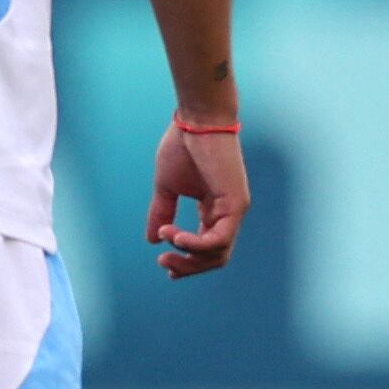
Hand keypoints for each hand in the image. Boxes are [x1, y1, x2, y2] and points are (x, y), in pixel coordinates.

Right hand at [147, 118, 246, 277]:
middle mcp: (227, 214)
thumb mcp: (166, 187)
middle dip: (187, 266)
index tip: (164, 263)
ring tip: (167, 237)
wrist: (197, 121)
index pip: (206, 248)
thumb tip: (152, 240)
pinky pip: (219, 239)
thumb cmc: (183, 147)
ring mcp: (234, 211)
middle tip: (164, 262)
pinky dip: (195, 244)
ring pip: (218, 254)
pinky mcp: (236, 204)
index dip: (187, 261)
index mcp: (213, 210)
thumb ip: (162, 212)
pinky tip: (175, 235)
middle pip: (214, 258)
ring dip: (188, 255)